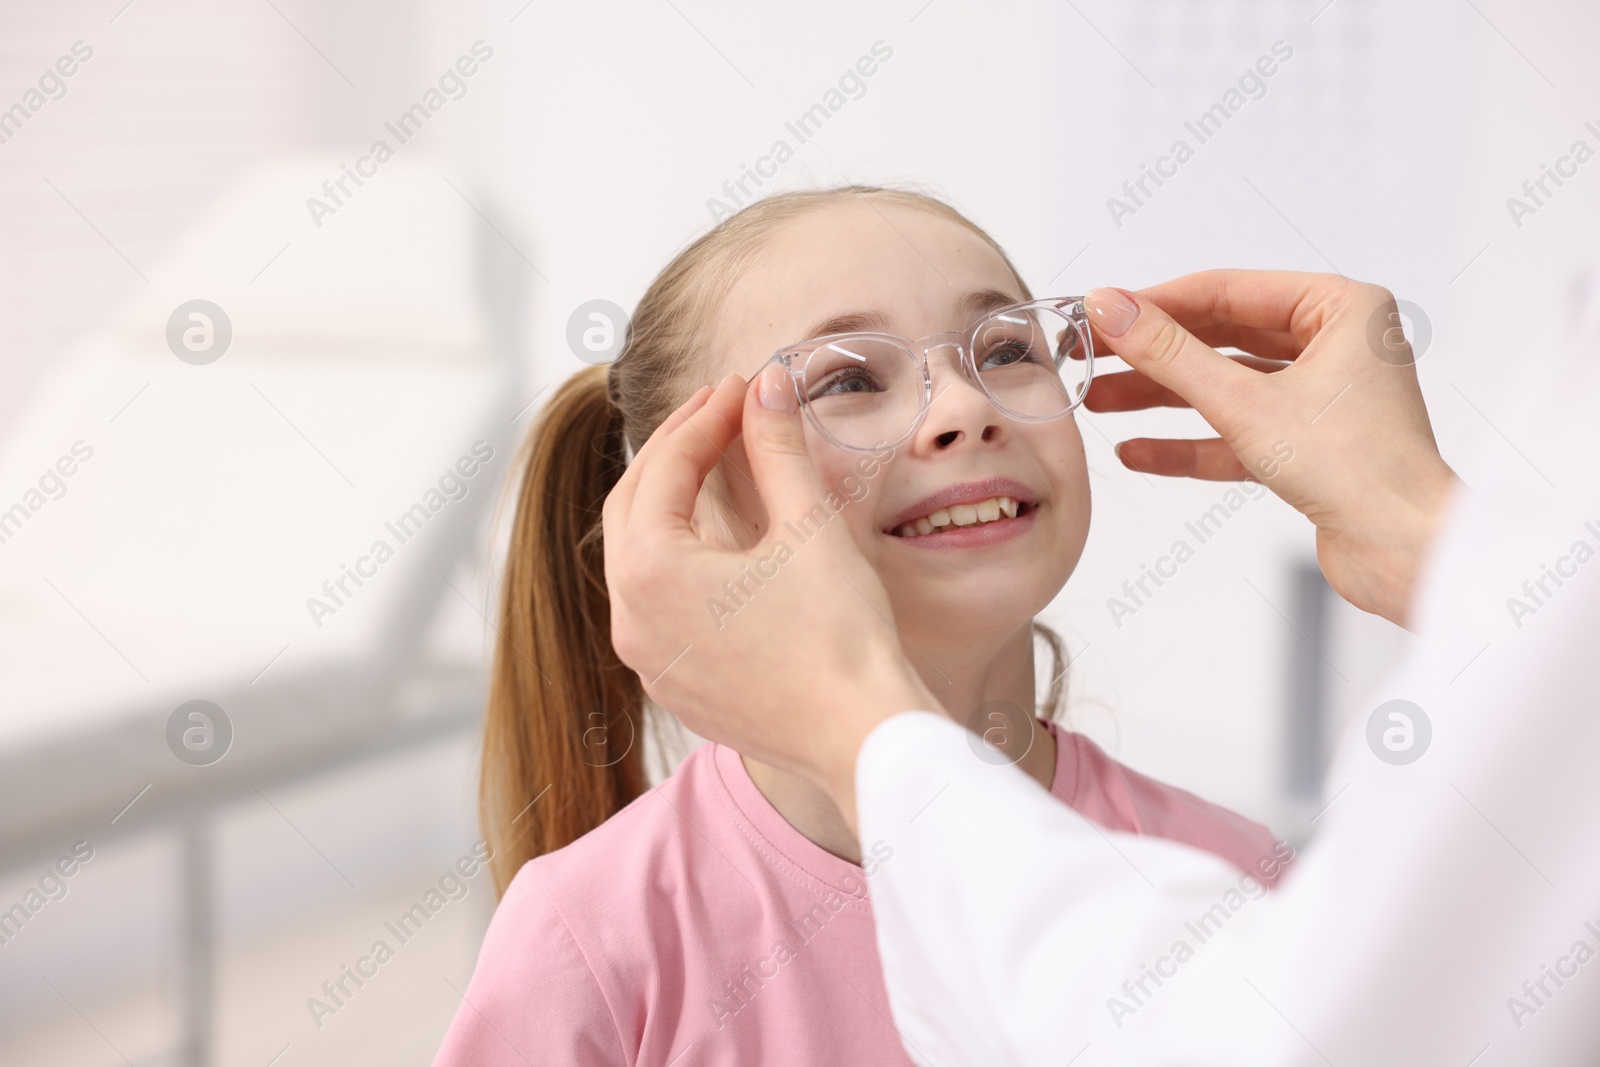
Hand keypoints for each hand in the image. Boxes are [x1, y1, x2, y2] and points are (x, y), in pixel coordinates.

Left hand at [601, 368, 940, 829]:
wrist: (860, 738)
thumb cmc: (838, 635)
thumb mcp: (808, 525)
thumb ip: (776, 446)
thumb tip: (765, 383)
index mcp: (649, 569)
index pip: (667, 466)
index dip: (707, 416)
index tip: (744, 387)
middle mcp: (629, 616)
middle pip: (634, 505)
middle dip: (677, 450)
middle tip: (721, 409)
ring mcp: (647, 657)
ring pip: (640, 556)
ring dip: (672, 503)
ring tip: (715, 462)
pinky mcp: (674, 685)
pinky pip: (658, 605)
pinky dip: (680, 559)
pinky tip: (718, 544)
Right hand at [1081, 270, 1459, 628]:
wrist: (1405, 553)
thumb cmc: (1360, 470)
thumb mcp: (1245, 402)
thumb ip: (1170, 354)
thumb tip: (1112, 308)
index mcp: (1343, 310)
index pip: (1228, 290)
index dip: (1157, 302)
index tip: (1102, 312)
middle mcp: (1337, 347)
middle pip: (1223, 338)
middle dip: (1154, 355)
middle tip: (1094, 357)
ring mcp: (1322, 399)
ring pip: (1225, 387)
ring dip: (1163, 399)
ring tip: (1099, 403)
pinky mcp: (1309, 448)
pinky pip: (1237, 433)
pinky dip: (1190, 442)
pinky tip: (1138, 451)